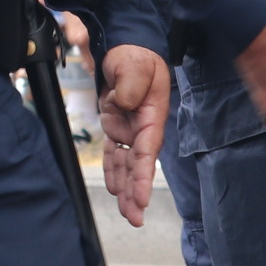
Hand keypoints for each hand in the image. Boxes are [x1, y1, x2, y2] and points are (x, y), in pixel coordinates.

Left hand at [96, 45, 170, 227]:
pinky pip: (115, 153)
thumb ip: (130, 84)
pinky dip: (114, 170)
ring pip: (127, 164)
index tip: (142, 199)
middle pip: (138, 166)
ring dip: (126, 188)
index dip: (144, 177)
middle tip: (135, 218)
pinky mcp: (116, 126)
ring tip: (128, 213)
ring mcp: (129, 128)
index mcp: (151, 117)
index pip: (147, 153)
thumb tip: (124, 104)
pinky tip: (114, 189)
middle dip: (136, 193)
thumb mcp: (134, 66)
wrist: (126, 48)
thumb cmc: (134, 56)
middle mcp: (142, 127)